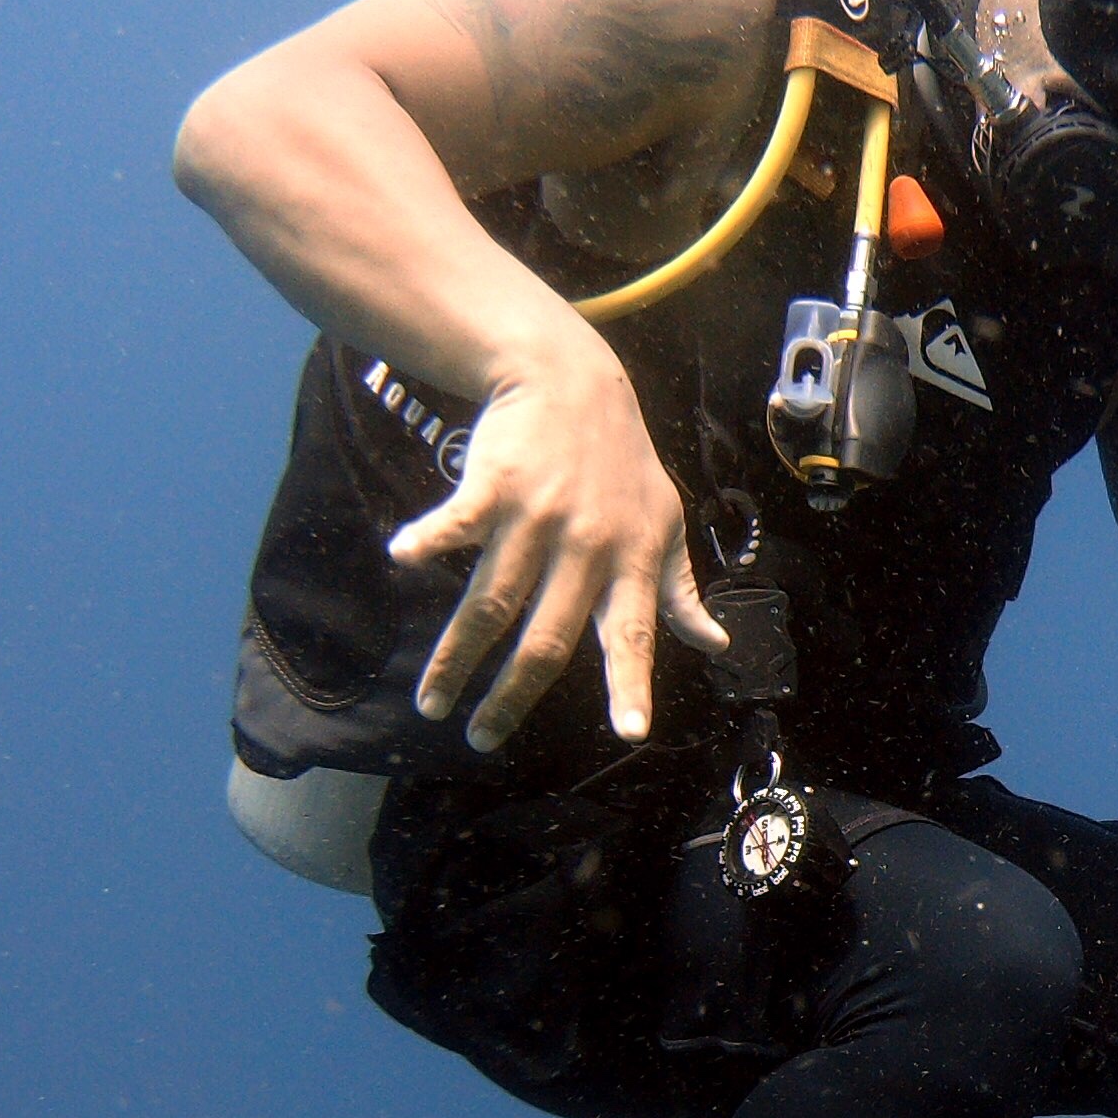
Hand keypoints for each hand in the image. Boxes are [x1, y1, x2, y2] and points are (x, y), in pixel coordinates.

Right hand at [389, 344, 724, 749]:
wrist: (575, 380)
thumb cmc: (622, 461)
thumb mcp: (666, 520)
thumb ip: (680, 589)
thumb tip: (714, 644)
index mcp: (632, 561)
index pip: (633, 633)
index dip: (632, 683)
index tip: (630, 730)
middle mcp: (587, 546)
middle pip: (545, 639)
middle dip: (511, 696)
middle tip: (483, 738)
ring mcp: (539, 516)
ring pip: (492, 603)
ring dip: (455, 658)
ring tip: (432, 701)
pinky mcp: (495, 485)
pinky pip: (458, 522)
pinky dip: (429, 540)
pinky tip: (403, 557)